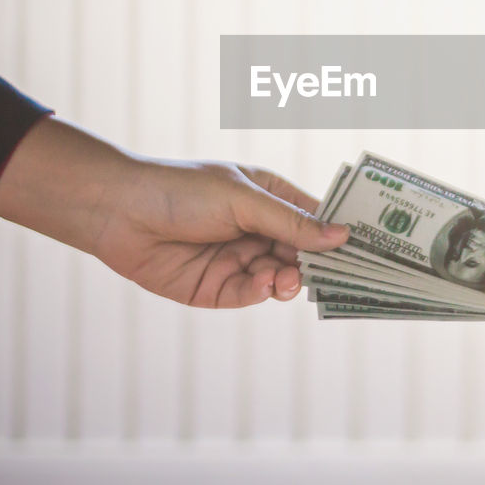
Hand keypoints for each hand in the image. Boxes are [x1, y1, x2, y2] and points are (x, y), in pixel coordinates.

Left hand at [0, 117, 347, 307]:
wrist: (119, 212)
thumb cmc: (181, 189)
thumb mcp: (243, 199)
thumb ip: (291, 222)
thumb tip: (341, 237)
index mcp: (268, 198)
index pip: (314, 217)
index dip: (338, 232)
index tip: (365, 248)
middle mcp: (257, 230)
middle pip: (302, 253)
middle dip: (317, 264)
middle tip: (332, 273)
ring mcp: (238, 260)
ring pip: (280, 278)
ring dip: (289, 279)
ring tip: (287, 276)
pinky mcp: (216, 289)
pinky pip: (251, 295)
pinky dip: (262, 291)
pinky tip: (263, 282)